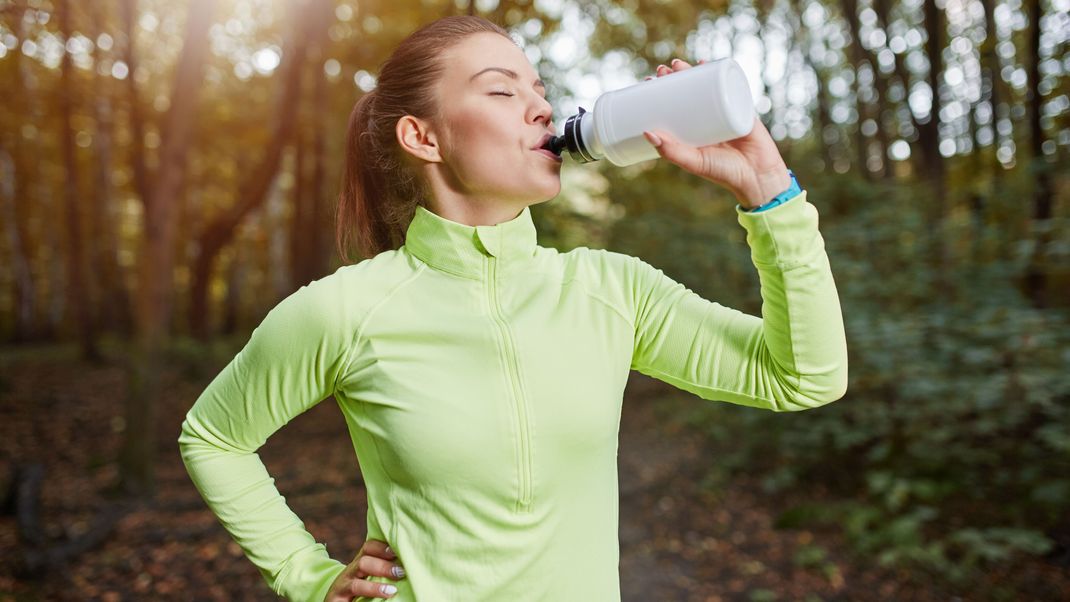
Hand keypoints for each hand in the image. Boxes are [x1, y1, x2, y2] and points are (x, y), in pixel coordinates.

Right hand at [324, 539, 405, 599]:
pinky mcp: (337, 600)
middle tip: (401, 572)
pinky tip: (381, 599)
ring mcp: (342, 587)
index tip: (397, 551)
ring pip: (356, 584)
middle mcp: (349, 572)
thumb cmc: (361, 589)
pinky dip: (367, 598)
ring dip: (375, 587)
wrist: (336, 600)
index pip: (368, 547)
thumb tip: (407, 566)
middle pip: (363, 563)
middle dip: (383, 566)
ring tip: (392, 591)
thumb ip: (384, 570)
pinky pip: (351, 598)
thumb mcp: (370, 576)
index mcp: (359, 563)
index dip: (382, 547)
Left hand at [641, 58, 790, 208]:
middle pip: (687, 91)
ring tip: (678, 64)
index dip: (661, 93)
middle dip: (674, 78)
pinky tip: (706, 62)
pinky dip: (717, 71)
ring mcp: (724, 109)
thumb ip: (672, 151)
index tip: (648, 82)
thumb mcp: (694, 162)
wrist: (759, 176)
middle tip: (662, 70)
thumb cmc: (724, 172)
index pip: (673, 106)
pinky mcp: (740, 105)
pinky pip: (728, 85)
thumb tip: (646, 133)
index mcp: (693, 131)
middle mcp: (706, 118)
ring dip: (691, 71)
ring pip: (705, 85)